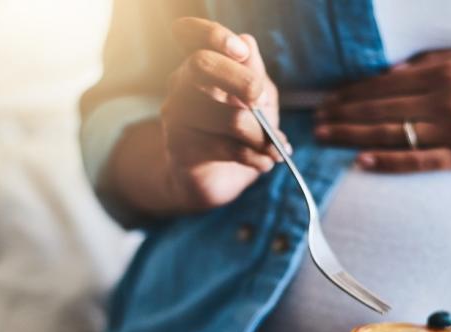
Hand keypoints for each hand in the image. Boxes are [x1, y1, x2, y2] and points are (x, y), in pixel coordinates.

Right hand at [161, 17, 285, 209]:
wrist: (215, 178)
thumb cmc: (238, 131)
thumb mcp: (256, 98)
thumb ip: (253, 71)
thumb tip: (247, 43)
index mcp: (201, 62)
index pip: (193, 34)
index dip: (214, 35)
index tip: (240, 51)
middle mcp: (182, 82)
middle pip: (203, 64)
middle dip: (243, 80)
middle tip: (261, 100)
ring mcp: (176, 113)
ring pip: (228, 117)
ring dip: (261, 136)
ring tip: (275, 148)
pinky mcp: (179, 145)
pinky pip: (226, 148)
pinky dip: (255, 157)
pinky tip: (265, 163)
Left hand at [314, 47, 450, 171]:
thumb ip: (438, 61)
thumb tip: (396, 71)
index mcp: (449, 70)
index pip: (387, 83)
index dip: (353, 92)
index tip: (329, 98)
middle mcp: (448, 98)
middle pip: (382, 107)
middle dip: (344, 113)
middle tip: (315, 120)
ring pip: (393, 132)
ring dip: (354, 134)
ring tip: (326, 137)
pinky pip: (420, 160)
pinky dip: (389, 161)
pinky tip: (362, 161)